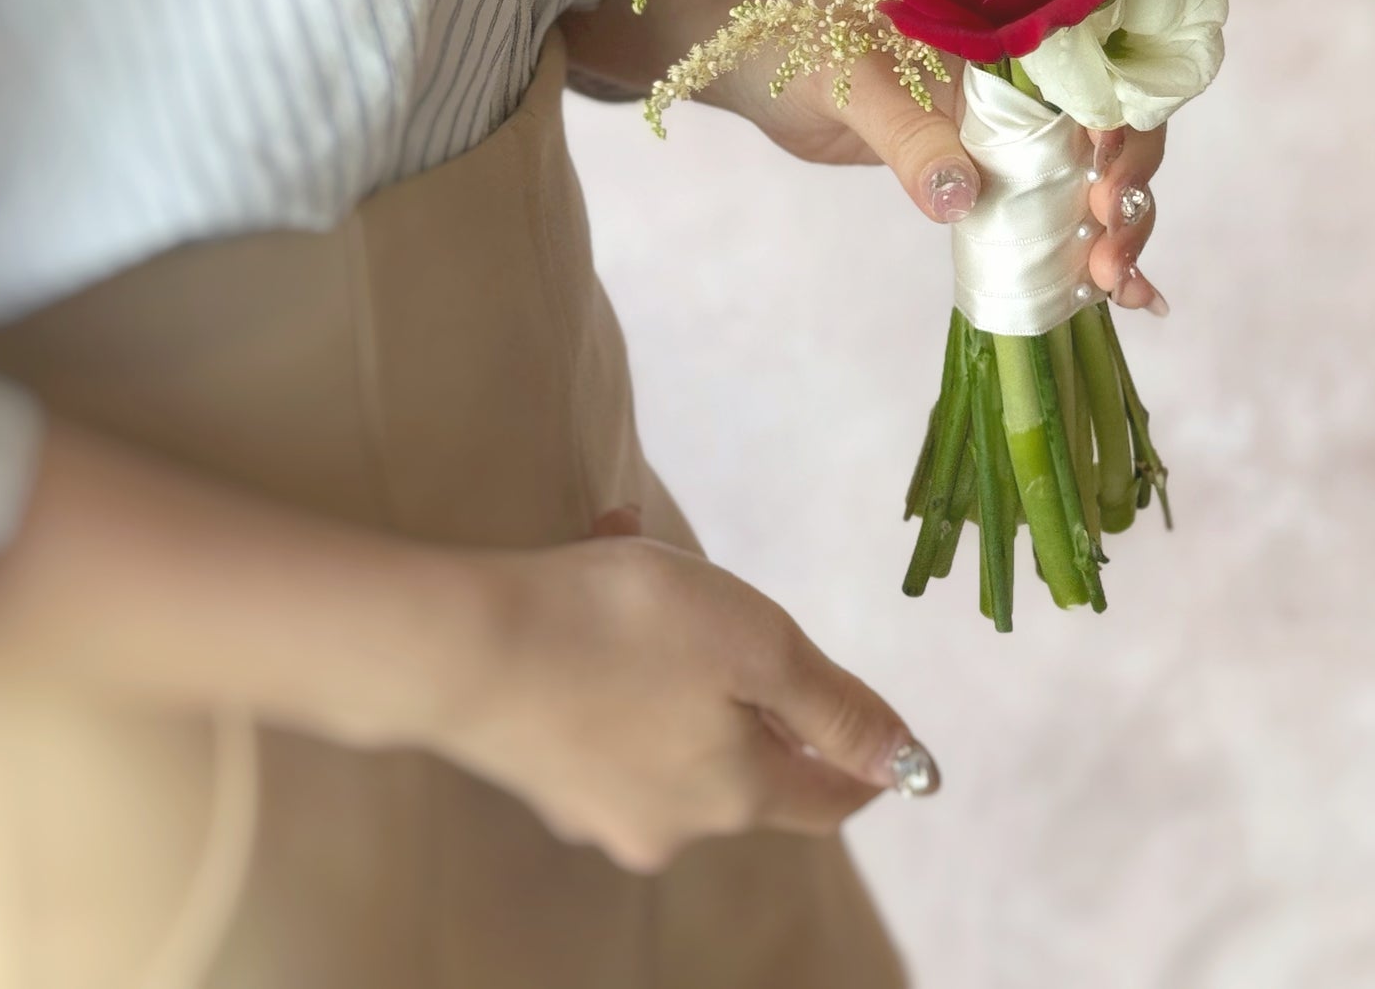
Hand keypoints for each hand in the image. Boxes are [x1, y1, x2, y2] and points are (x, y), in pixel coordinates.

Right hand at [438, 510, 935, 872]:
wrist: (464, 643)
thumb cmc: (625, 631)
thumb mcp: (759, 649)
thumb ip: (836, 709)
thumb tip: (909, 764)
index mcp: (732, 797)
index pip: (824, 799)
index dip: (864, 766)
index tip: (889, 741)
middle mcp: (665, 822)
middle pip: (743, 753)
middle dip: (751, 672)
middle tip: (732, 593)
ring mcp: (594, 802)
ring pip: (670, 713)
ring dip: (675, 639)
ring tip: (642, 551)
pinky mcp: (541, 765)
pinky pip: (608, 701)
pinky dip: (617, 642)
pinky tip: (597, 561)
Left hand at [560, 0, 1168, 289]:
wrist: (740, 49)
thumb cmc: (791, 33)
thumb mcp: (849, 80)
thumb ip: (907, 137)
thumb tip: (962, 199)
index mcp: (1006, 22)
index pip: (1096, 65)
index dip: (1121, 122)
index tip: (1104, 182)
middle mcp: (1021, 68)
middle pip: (1112, 123)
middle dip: (1127, 190)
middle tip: (1106, 260)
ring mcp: (1005, 120)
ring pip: (1088, 171)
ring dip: (1114, 229)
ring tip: (1120, 289)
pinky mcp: (981, 164)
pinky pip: (1042, 204)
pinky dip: (1081, 247)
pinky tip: (1123, 298)